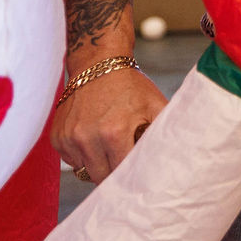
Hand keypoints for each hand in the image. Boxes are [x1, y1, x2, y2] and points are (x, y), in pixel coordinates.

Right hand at [52, 0, 159, 184]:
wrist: (98, 62)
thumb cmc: (131, 85)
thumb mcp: (155, 104)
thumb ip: (166, 131)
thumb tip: (183, 155)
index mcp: (114, 132)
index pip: (122, 175)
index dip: (132, 178)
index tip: (139, 178)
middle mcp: (87, 138)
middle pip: (102, 178)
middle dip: (114, 174)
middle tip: (124, 162)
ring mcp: (69, 138)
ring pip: (85, 172)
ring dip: (98, 164)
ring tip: (109, 145)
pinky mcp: (57, 137)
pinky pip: (71, 160)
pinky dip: (82, 155)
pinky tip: (93, 137)